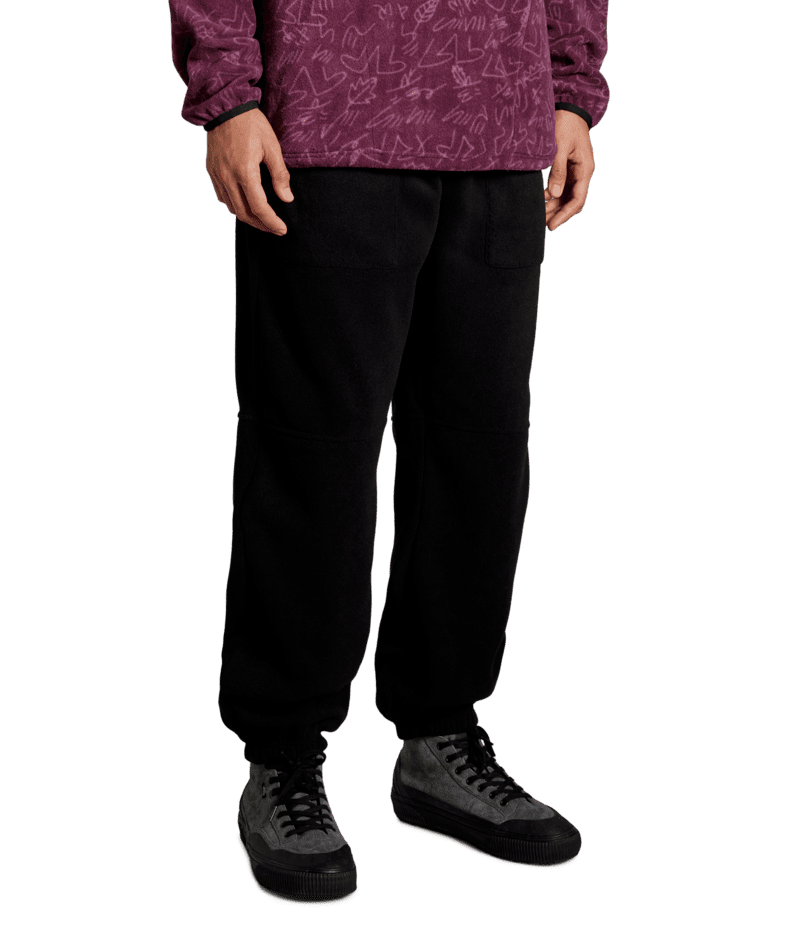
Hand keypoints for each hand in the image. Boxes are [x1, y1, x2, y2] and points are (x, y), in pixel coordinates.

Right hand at [205, 109, 293, 234]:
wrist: (224, 107)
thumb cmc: (251, 124)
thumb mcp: (272, 147)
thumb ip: (280, 175)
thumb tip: (287, 198)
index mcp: (244, 172)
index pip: (259, 208)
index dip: (272, 222)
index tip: (282, 230)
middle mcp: (227, 177)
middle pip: (244, 213)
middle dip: (261, 225)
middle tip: (275, 228)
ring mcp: (217, 175)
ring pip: (232, 208)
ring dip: (248, 217)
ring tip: (263, 219)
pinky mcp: (211, 172)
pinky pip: (222, 197)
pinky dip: (235, 206)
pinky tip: (245, 204)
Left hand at [544, 110, 595, 230]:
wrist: (569, 107)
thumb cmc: (565, 123)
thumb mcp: (560, 146)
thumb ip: (558, 171)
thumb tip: (555, 194)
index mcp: (585, 169)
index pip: (577, 199)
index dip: (565, 214)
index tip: (552, 225)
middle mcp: (582, 173)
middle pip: (571, 201)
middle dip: (557, 213)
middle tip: (541, 224)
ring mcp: (575, 171)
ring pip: (565, 196)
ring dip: (553, 206)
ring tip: (538, 216)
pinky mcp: (567, 168)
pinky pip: (561, 187)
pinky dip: (551, 196)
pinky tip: (540, 201)